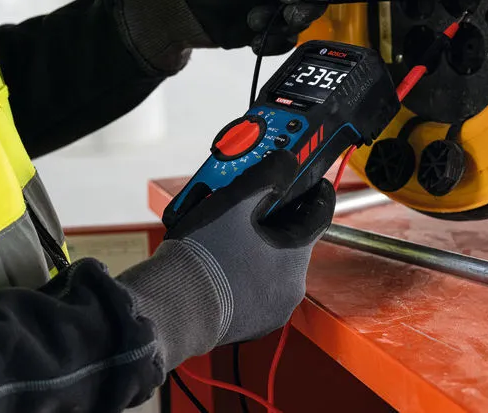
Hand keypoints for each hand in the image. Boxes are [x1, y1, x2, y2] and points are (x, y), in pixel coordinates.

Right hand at [118, 151, 334, 370]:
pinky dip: (241, 269)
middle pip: (290, 240)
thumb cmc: (202, 258)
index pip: (318, 217)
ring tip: (226, 228)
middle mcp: (288, 289)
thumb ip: (268, 176)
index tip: (312, 181)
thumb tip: (287, 162)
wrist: (169, 308)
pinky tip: (219, 257)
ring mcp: (268, 310)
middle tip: (254, 200)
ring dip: (255, 244)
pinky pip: (250, 287)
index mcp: (293, 260)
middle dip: (274, 217)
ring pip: (269, 264)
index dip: (314, 193)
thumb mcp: (236, 202)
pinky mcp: (246, 323)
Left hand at [176, 0, 369, 54]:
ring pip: (302, 25)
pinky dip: (273, 44)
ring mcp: (277, 8)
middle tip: (286, 14)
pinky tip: (252, 40)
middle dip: (304, 10)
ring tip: (252, 23)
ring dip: (281, 28)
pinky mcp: (268, 32)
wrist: (178, 8)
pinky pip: (286, 43)